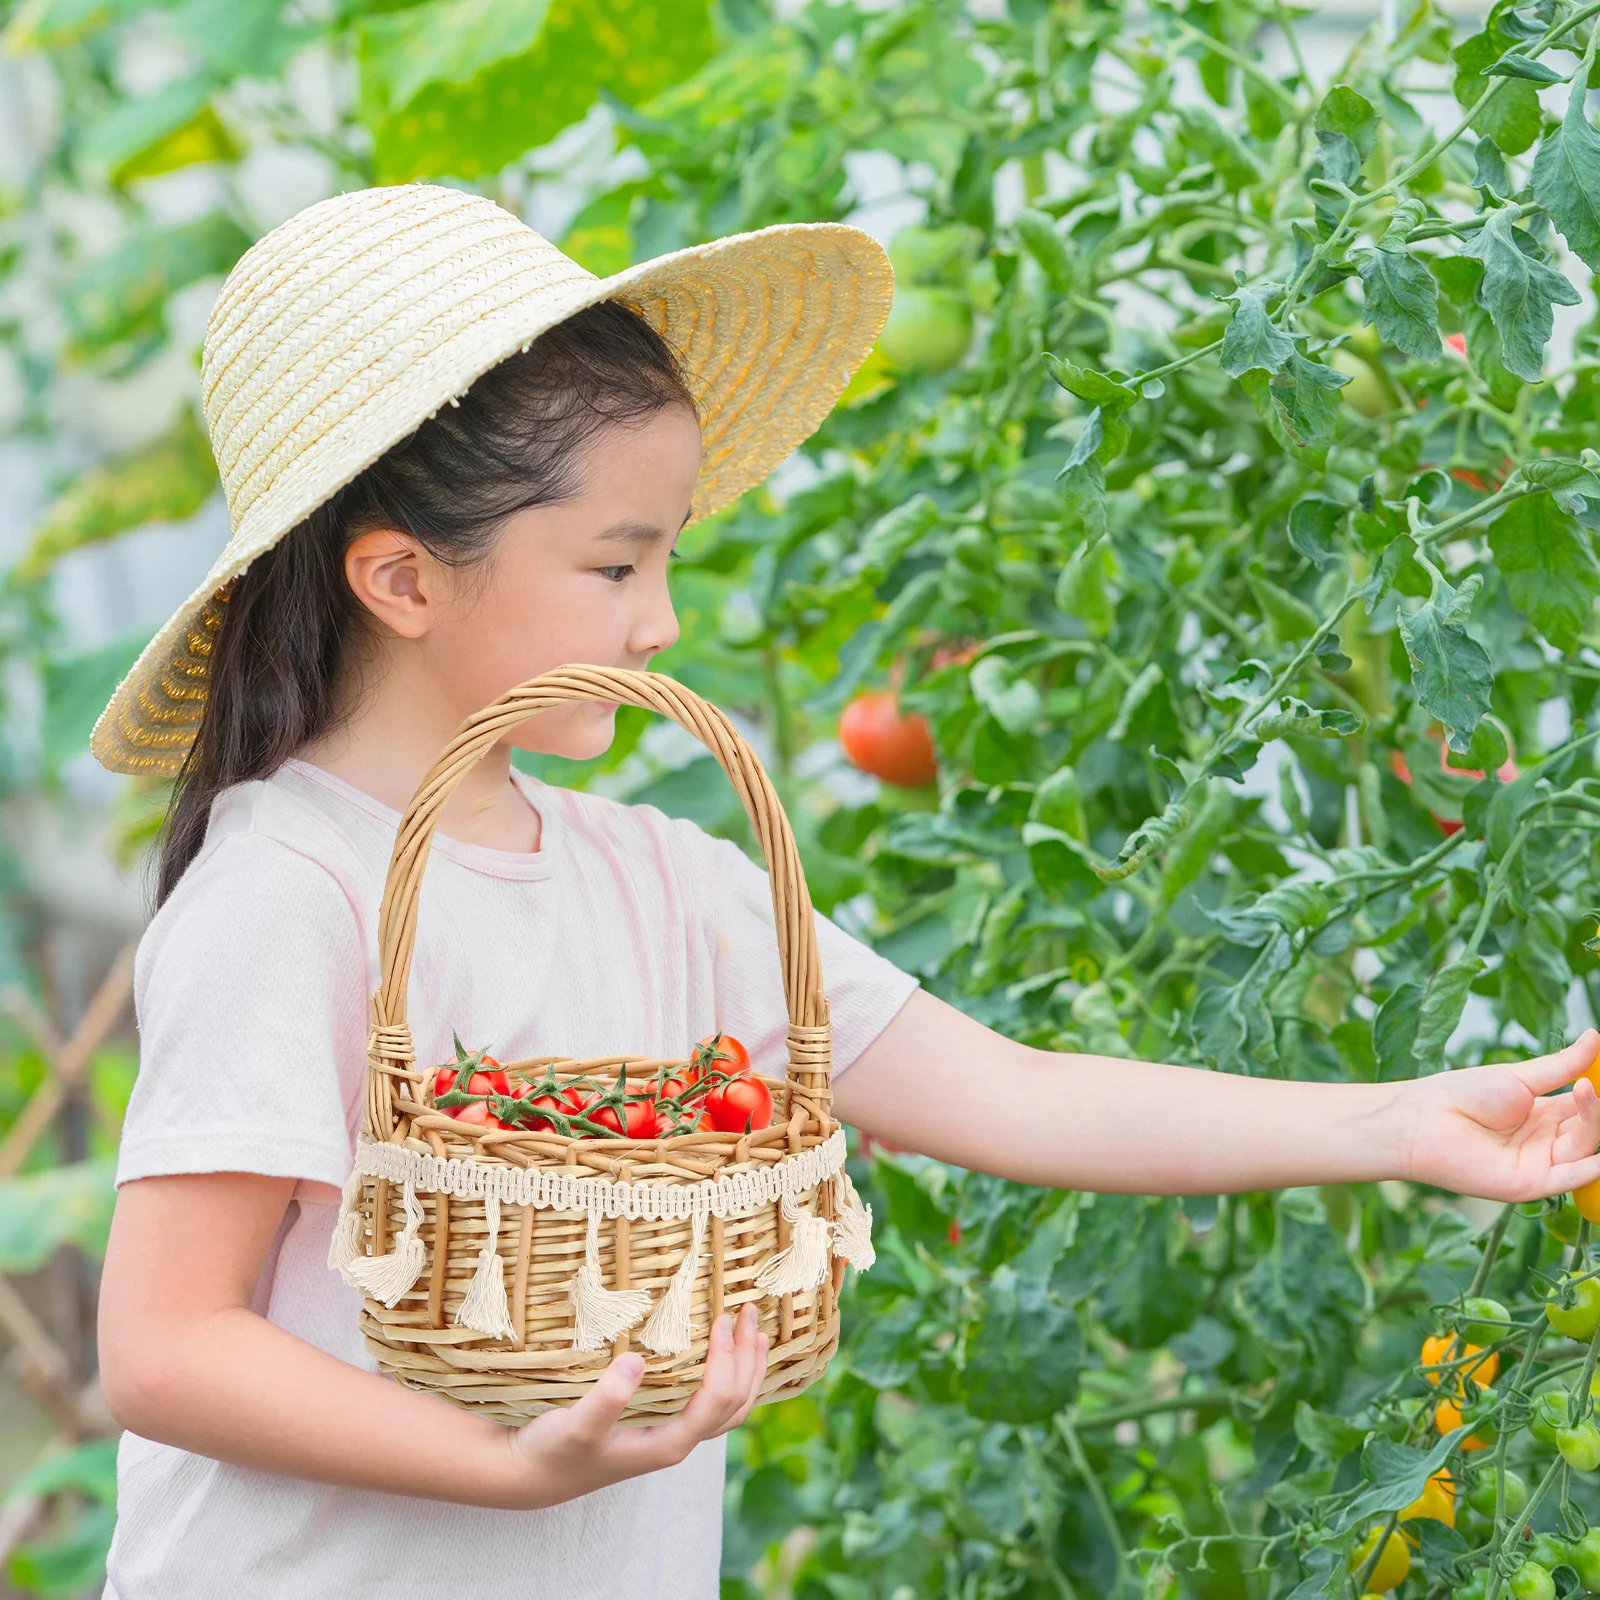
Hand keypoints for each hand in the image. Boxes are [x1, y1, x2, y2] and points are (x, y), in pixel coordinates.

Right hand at [504, 1303, 768, 1507]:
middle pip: (735, 1403)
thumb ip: (606, 1399)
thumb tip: (636, 1361)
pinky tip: (722, 1357)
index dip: (727, 1359)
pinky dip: (727, 1378)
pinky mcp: (658, 1427)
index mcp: (667, 1443)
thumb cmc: (554, 1451)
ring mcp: (670, 1435)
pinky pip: (708, 1404)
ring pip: (727, 1407)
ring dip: (745, 1369)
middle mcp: (677, 1442)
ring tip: (754, 1333)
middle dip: (748, 1359)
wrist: (531, 1475)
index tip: (722, 1319)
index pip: (716, 1399)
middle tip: (750, 1313)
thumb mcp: (575, 1425)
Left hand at [1398, 1030, 1599, 1199]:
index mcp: (1545, 1115)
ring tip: (1588, 1093)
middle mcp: (1547, 1142)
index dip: (1598, 1096)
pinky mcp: (1529, 1184)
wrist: (1423, 1118)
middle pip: (1589, 1130)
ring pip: (1583, 1150)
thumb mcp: (1519, 1077)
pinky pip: (1568, 1179)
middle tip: (1594, 1087)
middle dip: (1598, 1110)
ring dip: (1593, 1125)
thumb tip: (1595, 1037)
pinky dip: (1589, 1168)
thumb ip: (1562, 1066)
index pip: (1587, 1108)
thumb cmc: (1463, 1095)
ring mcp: (1540, 1164)